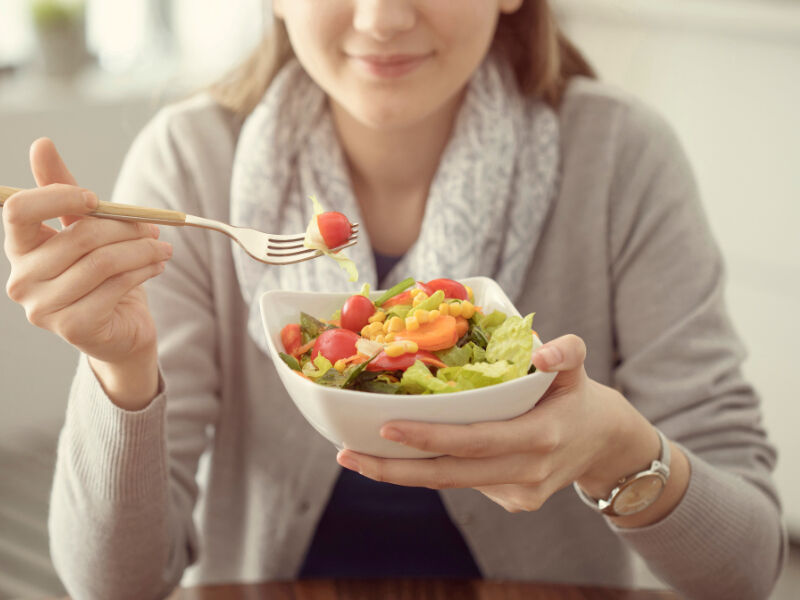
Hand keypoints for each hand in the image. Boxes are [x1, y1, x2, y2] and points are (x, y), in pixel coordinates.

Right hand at [2, 139, 171, 407]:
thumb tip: (41, 144)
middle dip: (124, 227)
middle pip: (77, 236)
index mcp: (19, 248)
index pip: (19, 210)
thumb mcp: (85, 230)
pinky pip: (115, 286)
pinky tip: (156, 266)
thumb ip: (65, 193)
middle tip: (154, 228)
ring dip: (141, 250)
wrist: (121, 330)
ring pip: (102, 262)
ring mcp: (44, 308)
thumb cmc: (102, 275)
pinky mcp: (73, 327)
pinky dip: (143, 270)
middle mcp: (22, 280)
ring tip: (162, 247)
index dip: (57, 197)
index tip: (94, 198)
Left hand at [337, 334, 662, 514]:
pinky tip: (406, 453)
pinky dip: (433, 468)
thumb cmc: (577, 397)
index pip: (474, 440)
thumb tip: (542, 351)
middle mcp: (526, 471)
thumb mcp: (578, 367)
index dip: (429, 437)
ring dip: (403, 472)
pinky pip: (463, 482)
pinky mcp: (513, 502)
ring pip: (450, 483)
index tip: (387, 427)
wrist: (604, 444)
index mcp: (540, 437)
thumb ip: (566, 352)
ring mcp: (519, 493)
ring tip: (358, 455)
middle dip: (394, 469)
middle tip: (347, 454)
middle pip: (449, 476)